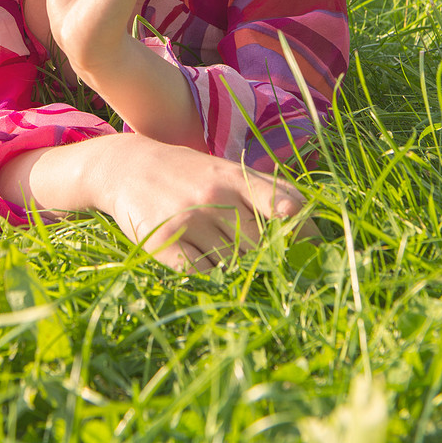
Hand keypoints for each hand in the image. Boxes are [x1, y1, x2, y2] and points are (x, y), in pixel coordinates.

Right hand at [102, 135, 316, 272]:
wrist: (127, 166)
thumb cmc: (188, 174)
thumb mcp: (225, 171)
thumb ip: (265, 190)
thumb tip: (307, 222)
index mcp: (235, 178)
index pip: (284, 204)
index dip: (305, 233)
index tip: (314, 253)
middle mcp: (214, 198)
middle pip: (261, 247)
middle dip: (268, 262)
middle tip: (267, 270)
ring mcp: (188, 221)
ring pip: (233, 266)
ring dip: (235, 271)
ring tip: (223, 258)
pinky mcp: (163, 244)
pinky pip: (201, 275)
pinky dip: (208, 277)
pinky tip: (202, 262)